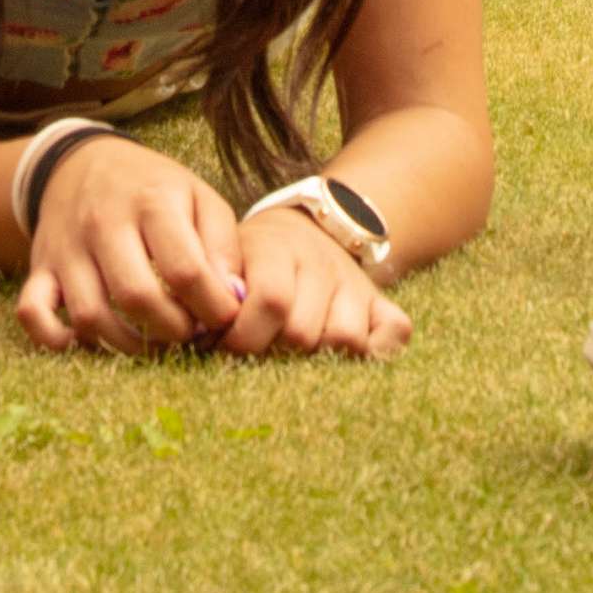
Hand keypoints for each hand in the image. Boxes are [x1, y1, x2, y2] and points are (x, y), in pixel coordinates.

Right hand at [18, 135, 243, 355]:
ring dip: (126, 343)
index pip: (184, 269)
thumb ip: (223, 245)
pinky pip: (31, 313)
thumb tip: (233, 298)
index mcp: (153, 203)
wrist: (84, 164)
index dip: (210, 305)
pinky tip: (90, 341)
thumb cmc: (154, 188)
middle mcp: (104, 224)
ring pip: (89, 314)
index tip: (224, 319)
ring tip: (156, 341)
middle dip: (171, 330)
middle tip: (191, 334)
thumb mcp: (199, 196)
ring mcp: (67, 248)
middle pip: (135, 296)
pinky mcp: (39, 268)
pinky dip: (54, 338)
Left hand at [217, 202, 410, 362]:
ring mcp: (354, 284)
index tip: (221, 346)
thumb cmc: (249, 262)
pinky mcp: (378, 302)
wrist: (301, 230)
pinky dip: (378, 352)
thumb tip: (197, 335)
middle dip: (271, 354)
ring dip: (314, 361)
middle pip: (304, 331)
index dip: (243, 335)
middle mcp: (322, 264)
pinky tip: (347, 363)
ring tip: (290, 359)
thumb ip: (212, 294)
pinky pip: (395, 331)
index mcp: (278, 250)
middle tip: (254, 354)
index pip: (271, 300)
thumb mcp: (225, 263)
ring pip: (345, 339)